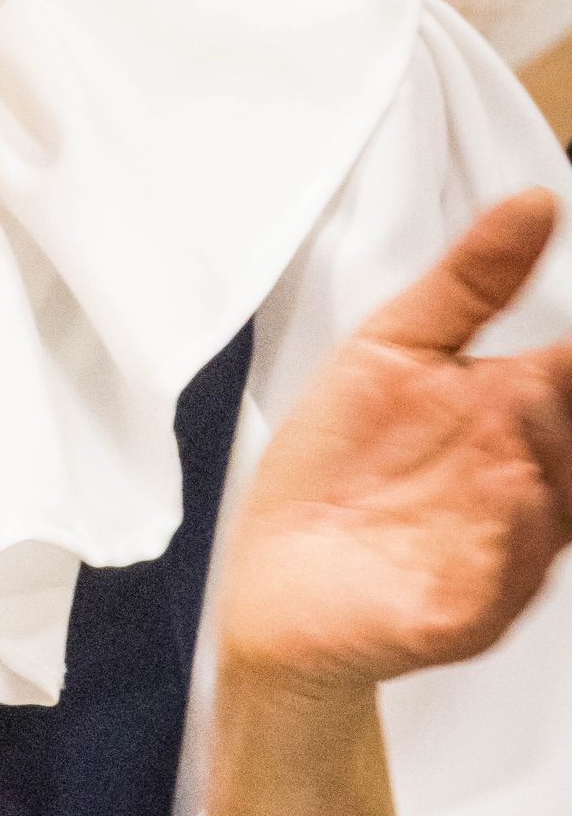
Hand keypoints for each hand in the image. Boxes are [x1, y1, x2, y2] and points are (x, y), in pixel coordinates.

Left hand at [216, 192, 571, 691]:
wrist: (272, 582)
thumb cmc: (335, 468)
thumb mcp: (391, 349)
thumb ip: (470, 282)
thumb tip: (540, 204)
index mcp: (518, 411)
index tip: (566, 352)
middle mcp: (528, 480)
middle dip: (563, 413)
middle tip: (523, 390)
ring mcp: (506, 551)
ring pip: (553, 502)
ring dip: (540, 466)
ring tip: (510, 424)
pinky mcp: (466, 611)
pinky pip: (505, 575)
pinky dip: (506, 539)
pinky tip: (500, 494)